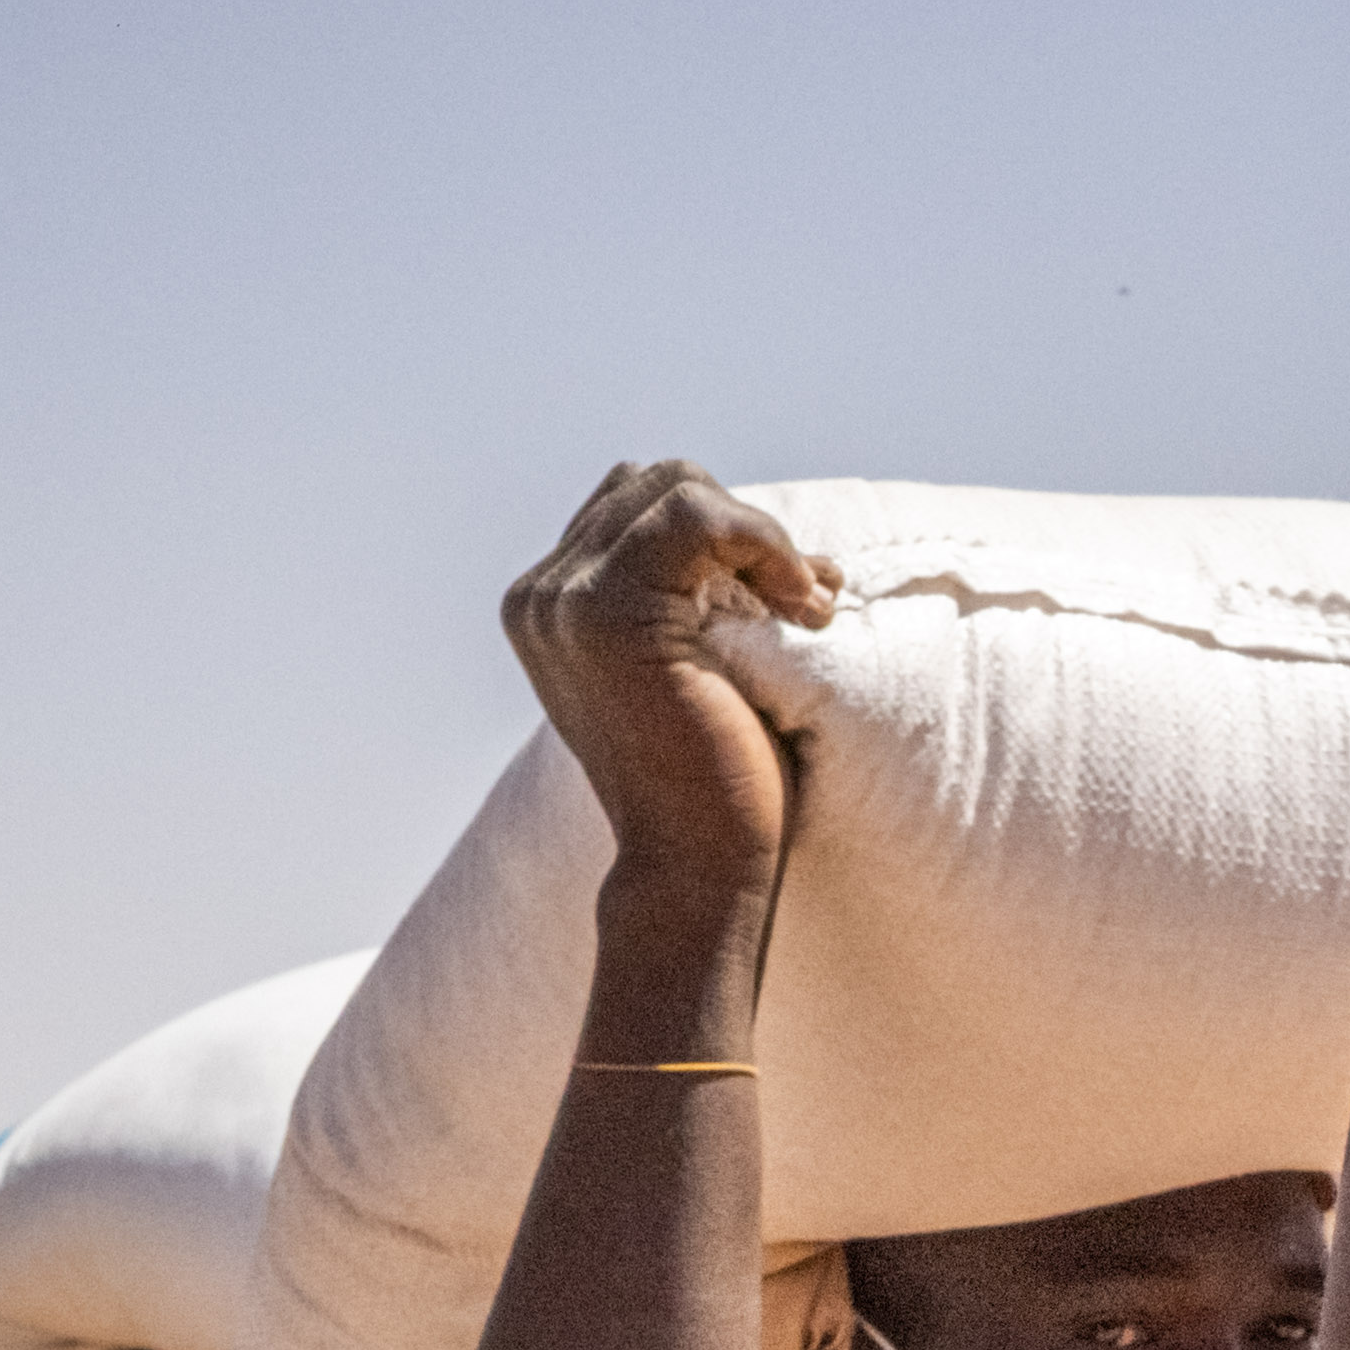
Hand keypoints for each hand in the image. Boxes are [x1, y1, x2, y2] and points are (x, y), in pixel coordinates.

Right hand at [501, 464, 834, 940]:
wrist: (697, 866)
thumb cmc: (717, 780)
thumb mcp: (703, 666)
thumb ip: (698, 597)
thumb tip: (776, 537)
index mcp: (550, 605)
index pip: (639, 503)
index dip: (727, 532)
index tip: (792, 595)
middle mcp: (541, 596)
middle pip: (659, 482)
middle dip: (746, 529)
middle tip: (809, 599)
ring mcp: (564, 600)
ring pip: (680, 490)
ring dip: (761, 539)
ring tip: (806, 608)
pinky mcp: (608, 610)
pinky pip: (696, 516)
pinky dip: (763, 542)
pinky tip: (800, 603)